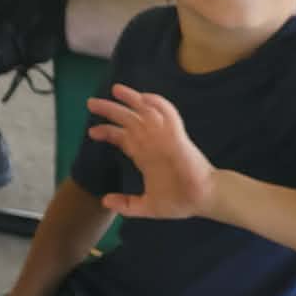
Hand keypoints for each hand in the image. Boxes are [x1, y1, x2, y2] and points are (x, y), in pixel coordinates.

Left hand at [86, 84, 217, 219]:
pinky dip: (159, 104)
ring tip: (115, 90)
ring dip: (131, 99)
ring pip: (146, 112)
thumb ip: (127, 204)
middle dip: (110, 110)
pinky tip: (144, 97)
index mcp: (145, 155)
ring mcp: (164, 138)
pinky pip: (169, 115)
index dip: (107, 132)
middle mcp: (152, 143)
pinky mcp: (177, 137)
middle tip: (91, 103)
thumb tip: (105, 202)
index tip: (92, 133)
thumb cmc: (180, 201)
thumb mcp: (147, 205)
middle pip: (128, 120)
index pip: (122, 137)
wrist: (204, 200)